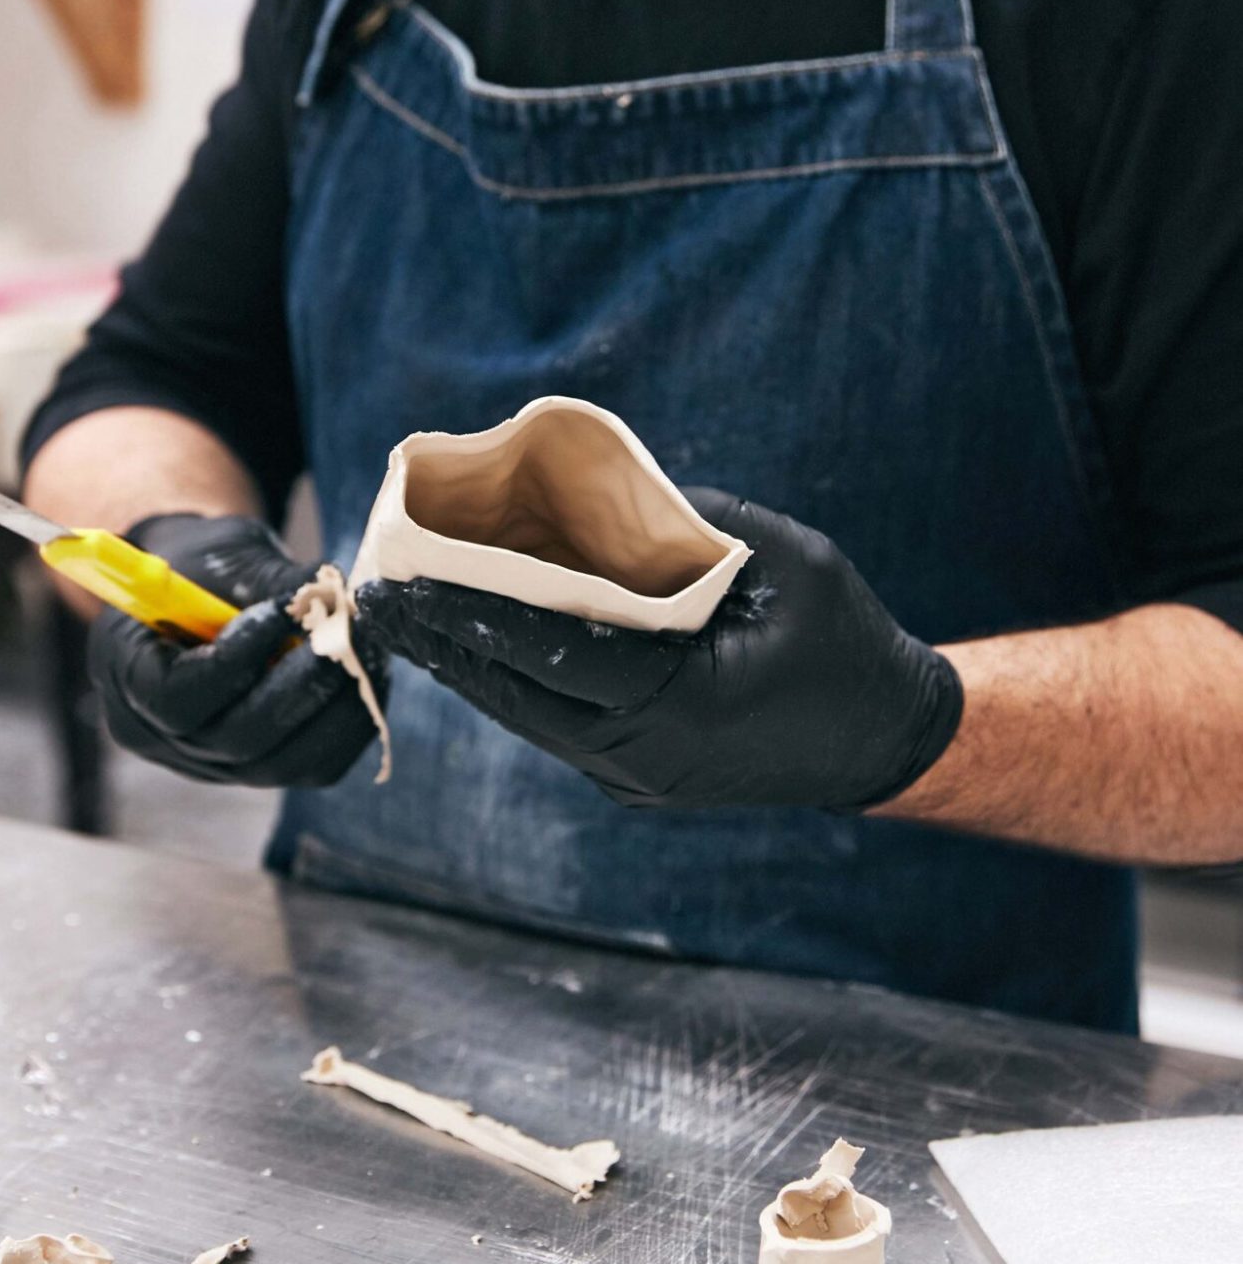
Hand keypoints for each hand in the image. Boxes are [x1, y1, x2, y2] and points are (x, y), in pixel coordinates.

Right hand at [87, 514, 385, 788]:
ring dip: (334, 708)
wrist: (201, 592)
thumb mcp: (220, 553)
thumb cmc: (202, 564)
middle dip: (298, 686)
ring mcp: (214, 763)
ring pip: (282, 763)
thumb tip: (333, 593)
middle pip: (236, 739)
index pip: (175, 699)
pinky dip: (349, 725)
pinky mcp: (261, 769)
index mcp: (128, 677)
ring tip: (364, 652)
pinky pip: (313, 767)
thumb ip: (265, 578)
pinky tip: (366, 676)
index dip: (233, 661)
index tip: (279, 612)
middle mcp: (165, 737)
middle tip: (342, 635)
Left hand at [356, 490, 962, 810]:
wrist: (886, 739)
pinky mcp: (636, 776)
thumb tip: (597, 486)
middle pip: (520, 698)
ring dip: (464, 664)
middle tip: (376, 594)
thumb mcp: (784, 560)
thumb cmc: (844, 638)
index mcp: (688, 708)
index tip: (412, 583)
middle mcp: (649, 757)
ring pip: (528, 717)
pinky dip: (508, 678)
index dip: (477, 618)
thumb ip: (691, 525)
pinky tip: (463, 637)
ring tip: (400, 613)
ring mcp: (639, 777)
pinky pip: (555, 723)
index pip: (556, 657)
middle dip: (444, 644)